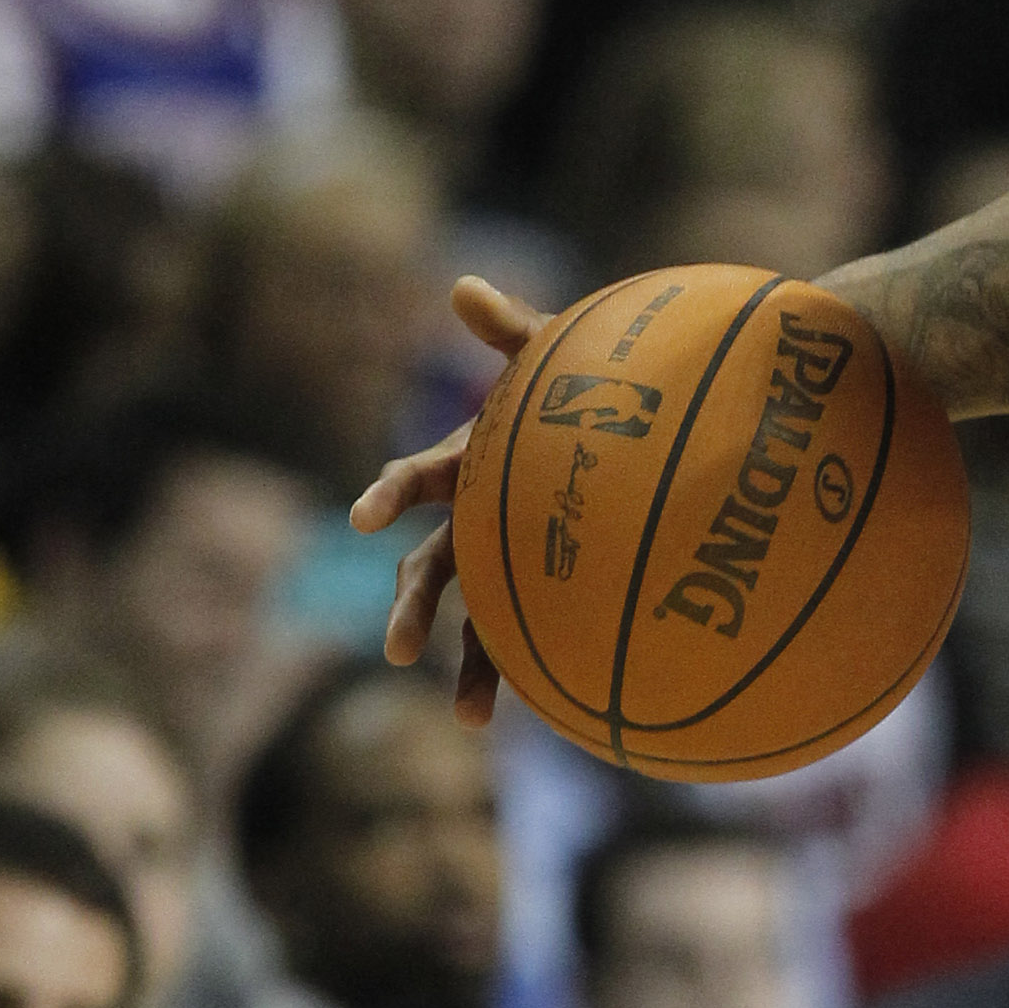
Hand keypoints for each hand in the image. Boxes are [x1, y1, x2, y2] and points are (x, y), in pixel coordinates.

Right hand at [348, 276, 550, 723]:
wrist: (645, 443)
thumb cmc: (592, 394)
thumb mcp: (556, 361)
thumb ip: (513, 331)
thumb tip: (461, 286)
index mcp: (469, 467)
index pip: (415, 479)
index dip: (388, 495)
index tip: (363, 518)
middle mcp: (478, 523)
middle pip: (429, 570)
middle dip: (410, 609)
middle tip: (398, 650)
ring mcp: (510, 566)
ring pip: (476, 623)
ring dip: (467, 671)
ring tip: (469, 722)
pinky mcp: (549, 598)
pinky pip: (535, 643)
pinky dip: (535, 678)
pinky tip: (555, 718)